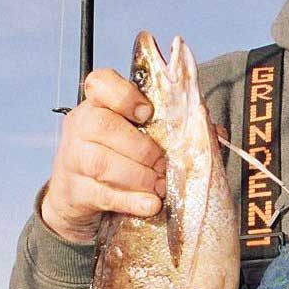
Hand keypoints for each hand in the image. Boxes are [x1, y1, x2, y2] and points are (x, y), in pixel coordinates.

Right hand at [41, 68, 165, 243]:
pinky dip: (131, 200)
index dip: (124, 95)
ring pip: (102, 161)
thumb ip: (177, 128)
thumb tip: (216, 132)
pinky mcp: (74, 190)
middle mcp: (80, 125)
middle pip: (103, 125)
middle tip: (163, 165)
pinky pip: (102, 194)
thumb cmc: (122, 158)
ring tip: (159, 186)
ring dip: (139, 176)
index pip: (100, 83)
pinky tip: (150, 205)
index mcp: (98, 104)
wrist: (81, 199)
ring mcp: (72, 158)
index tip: (147, 113)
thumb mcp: (144, 137)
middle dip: (142, 148)